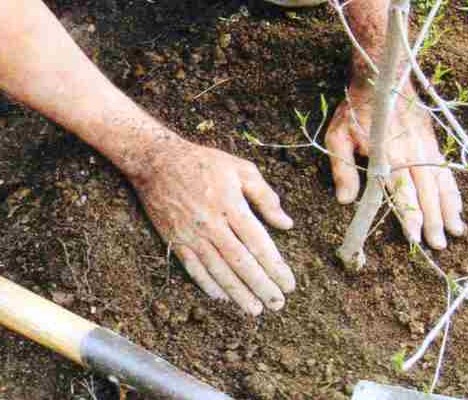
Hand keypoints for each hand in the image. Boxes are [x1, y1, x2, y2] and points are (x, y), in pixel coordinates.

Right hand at [133, 139, 294, 314]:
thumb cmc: (205, 163)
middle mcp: (211, 224)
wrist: (157, 161)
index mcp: (230, 205)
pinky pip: (193, 268)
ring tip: (255, 309)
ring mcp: (191, 235)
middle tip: (278, 304)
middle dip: (261, 286)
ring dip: (238, 293)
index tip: (289, 283)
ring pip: (217, 271)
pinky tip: (223, 297)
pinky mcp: (175, 241)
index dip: (275, 267)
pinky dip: (208, 285)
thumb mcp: (241, 169)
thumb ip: (266, 197)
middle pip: (240, 263)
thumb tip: (286, 224)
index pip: (258, 243)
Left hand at [325, 84, 464, 248]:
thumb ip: (343, 170)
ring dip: (449, 209)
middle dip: (433, 221)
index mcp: (389, 155)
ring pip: (441, 184)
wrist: (384, 77)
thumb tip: (345, 201)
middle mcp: (412, 153)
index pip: (402, 191)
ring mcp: (426, 148)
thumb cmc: (357, 110)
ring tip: (457, 231)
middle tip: (438, 244)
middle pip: (426, 193)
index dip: (409, 215)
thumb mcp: (338, 137)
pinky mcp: (432, 142)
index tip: (415, 237)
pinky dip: (453, 190)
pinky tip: (457, 206)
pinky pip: (446, 171)